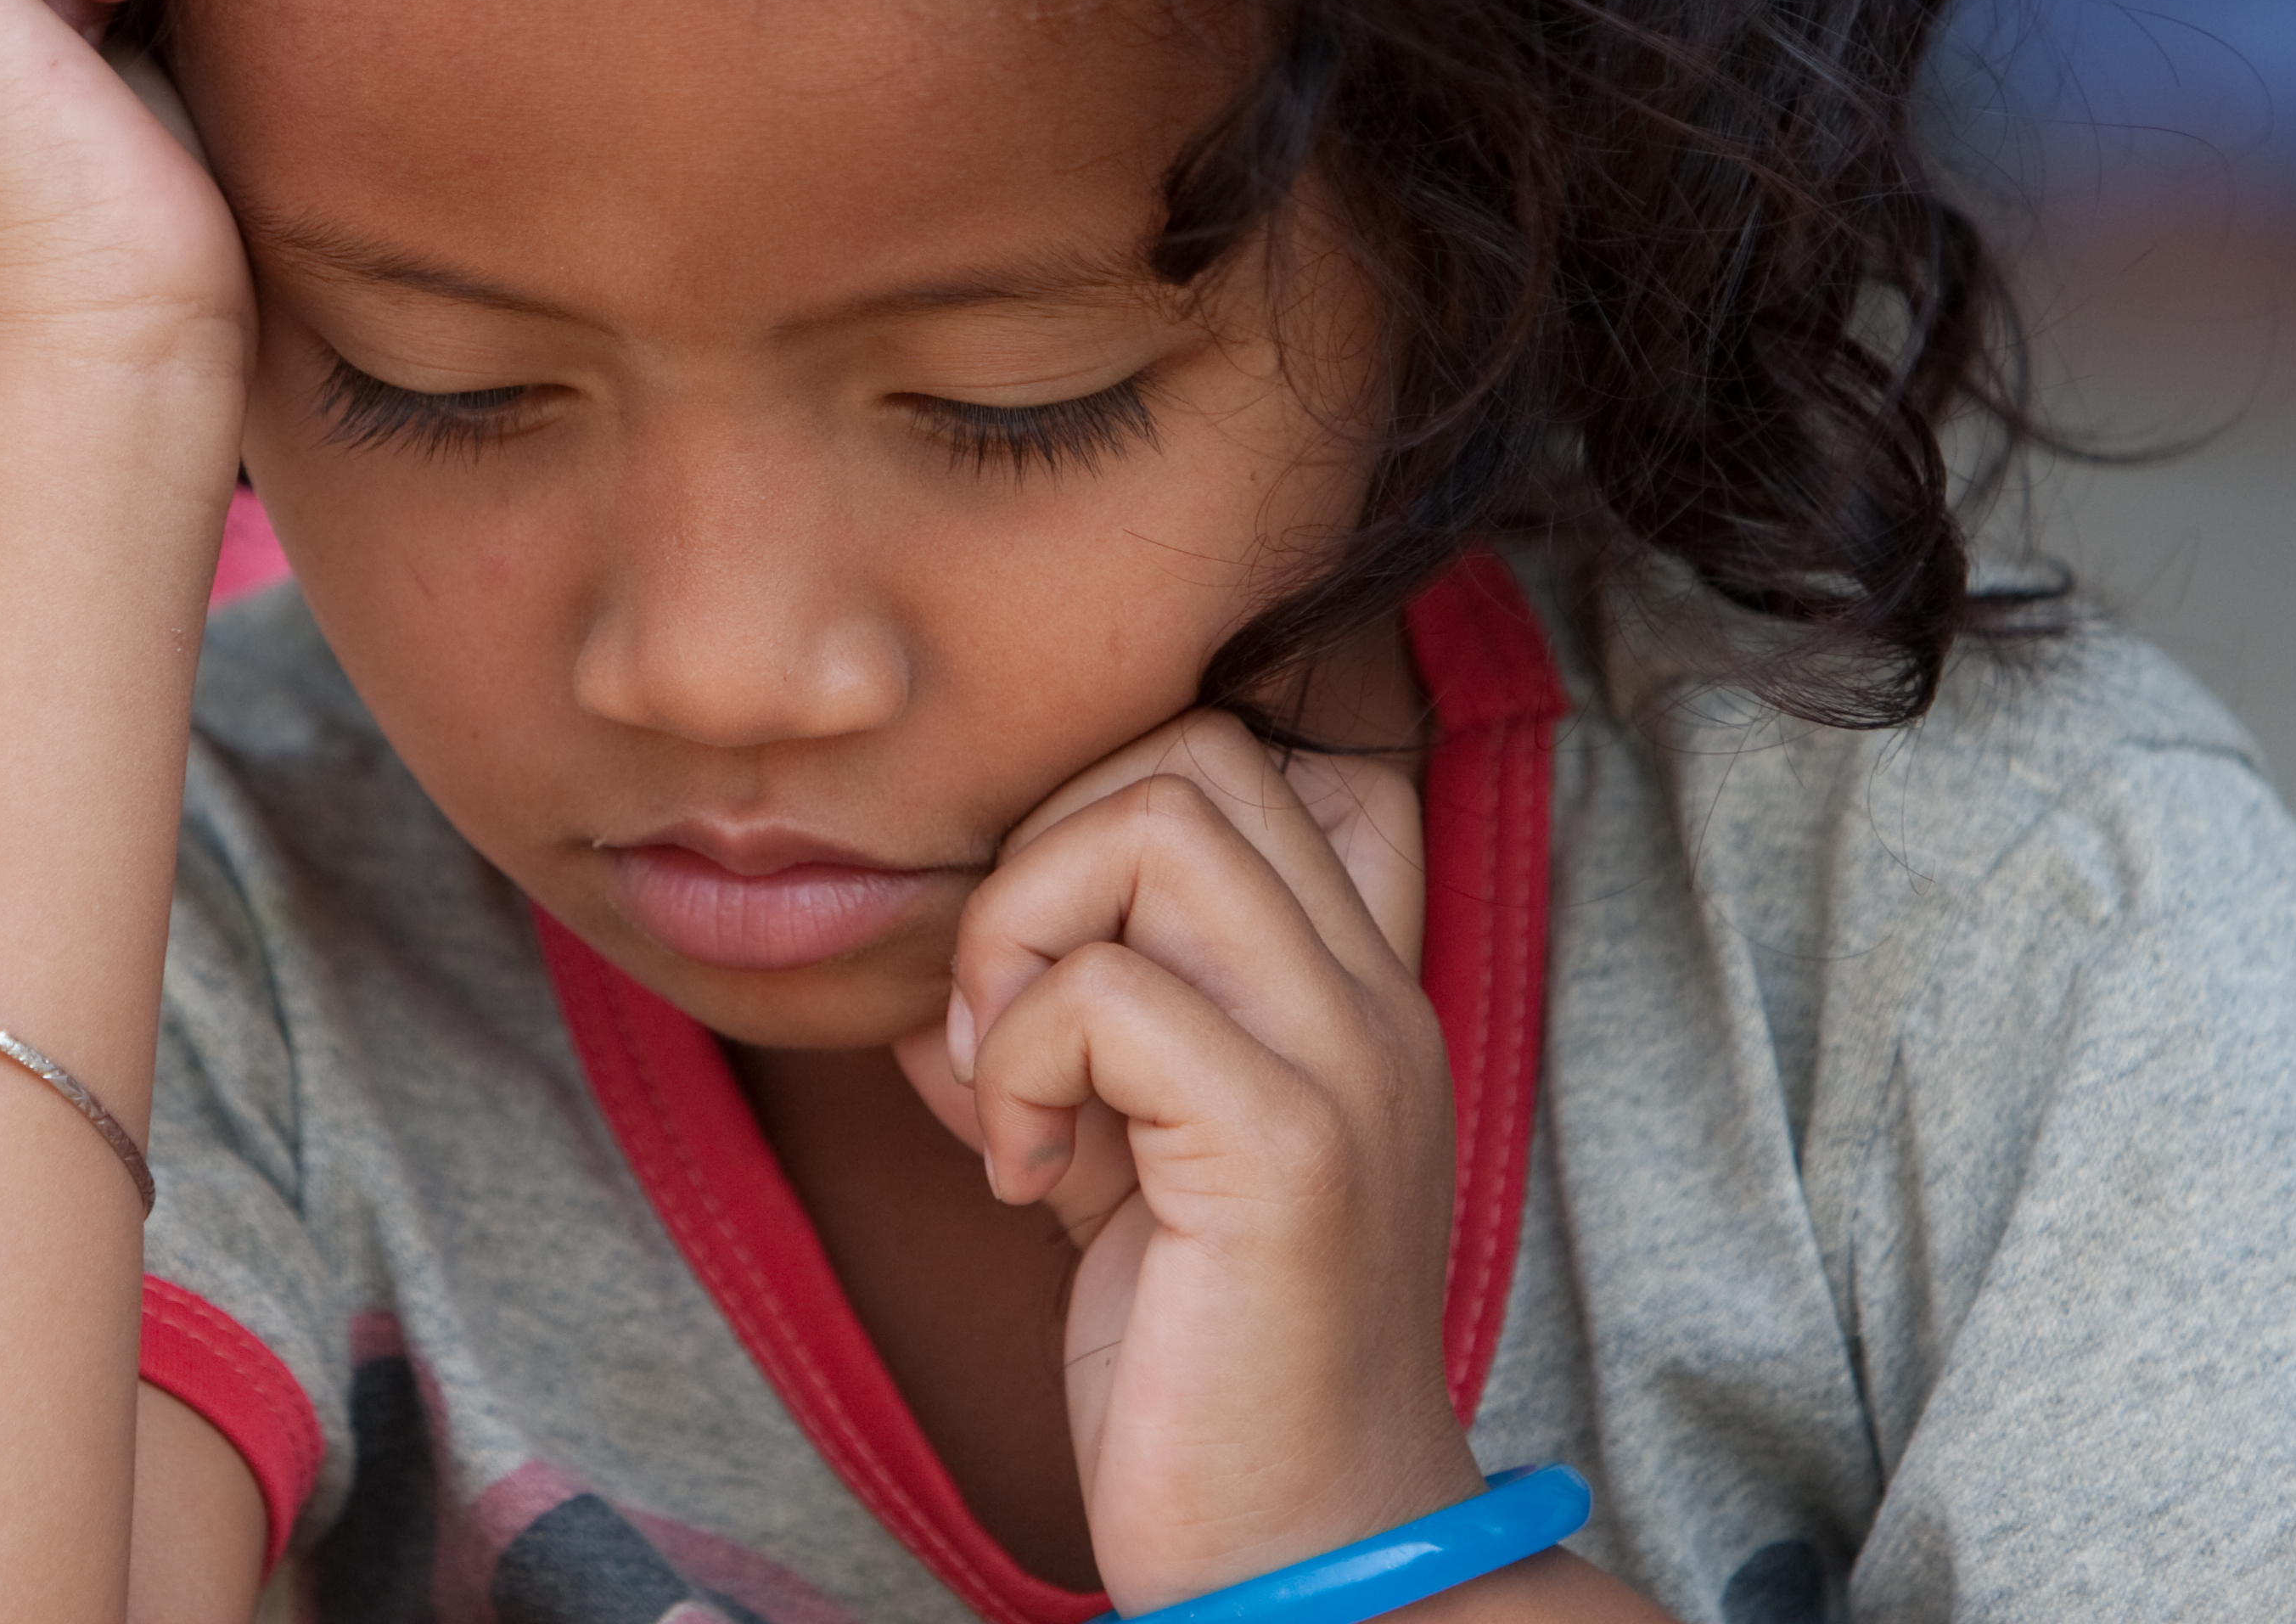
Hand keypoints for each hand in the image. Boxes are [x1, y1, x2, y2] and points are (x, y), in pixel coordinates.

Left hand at [894, 711, 1475, 1612]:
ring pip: (1152, 823)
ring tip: (1009, 1089)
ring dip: (1018, 939)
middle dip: (1040, 854)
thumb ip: (1051, 1039)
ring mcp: (1345, 1062)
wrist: (1311, 1556)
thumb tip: (920, 971)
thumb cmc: (1209, 1365)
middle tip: (1001, 1022)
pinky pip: (1103, 991)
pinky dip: (1013, 1064)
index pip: (1275, 755)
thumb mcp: (1120, 1161)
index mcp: (1355, 990)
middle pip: (1195, 752)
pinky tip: (1021, 1179)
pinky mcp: (1284, 1149)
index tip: (1054, 964)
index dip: (1118, 808)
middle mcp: (1375, 999)